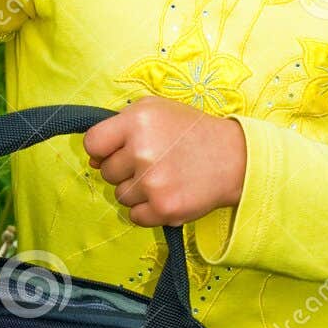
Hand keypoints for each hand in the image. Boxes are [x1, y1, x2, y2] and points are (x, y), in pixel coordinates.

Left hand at [82, 96, 245, 228]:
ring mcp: (152, 181)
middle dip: (124, 169)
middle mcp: (142, 150)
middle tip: (154, 161)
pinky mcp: (164, 207)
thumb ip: (118, 126)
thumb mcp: (156, 110)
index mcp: (137, 121)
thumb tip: (92, 160)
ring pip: (120, 196)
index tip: (118, 150)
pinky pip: (135, 216)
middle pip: (106, 172)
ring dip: (137, 191)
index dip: (102, 150)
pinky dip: (148, 210)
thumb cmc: (191, 132)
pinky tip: (167, 193)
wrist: (235, 158)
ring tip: (164, 177)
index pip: (92, 143)